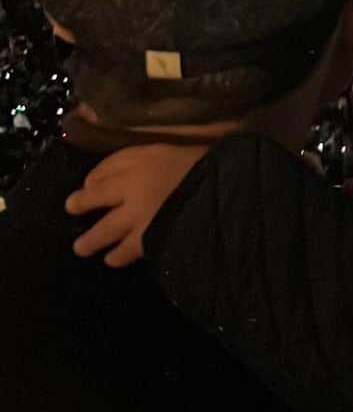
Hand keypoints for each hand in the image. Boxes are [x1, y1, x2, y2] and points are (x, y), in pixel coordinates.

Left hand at [65, 143, 207, 267]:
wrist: (221, 195)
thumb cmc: (208, 167)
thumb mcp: (187, 152)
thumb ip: (167, 161)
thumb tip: (145, 174)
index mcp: (147, 158)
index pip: (111, 164)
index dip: (97, 174)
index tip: (90, 183)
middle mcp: (135, 185)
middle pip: (98, 194)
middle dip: (82, 202)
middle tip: (71, 207)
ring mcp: (138, 215)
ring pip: (105, 229)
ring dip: (92, 240)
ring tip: (82, 248)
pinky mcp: (146, 240)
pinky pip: (126, 251)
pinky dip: (118, 256)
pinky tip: (114, 259)